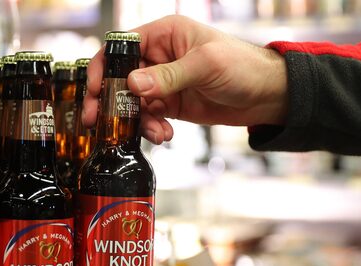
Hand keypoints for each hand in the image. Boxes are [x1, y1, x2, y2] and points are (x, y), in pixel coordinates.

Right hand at [82, 15, 288, 144]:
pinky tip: (166, 135)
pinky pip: (150, 118)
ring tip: (156, 133)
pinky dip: (152, 129)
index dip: (103, 67)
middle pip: (120, 78)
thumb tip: (133, 84)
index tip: (93, 90)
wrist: (267, 95)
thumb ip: (168, 76)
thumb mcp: (205, 66)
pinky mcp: (171, 104)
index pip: (122, 47)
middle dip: (110, 102)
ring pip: (134, 103)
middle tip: (97, 121)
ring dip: (137, 121)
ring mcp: (164, 83)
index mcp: (164, 35)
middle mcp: (159, 57)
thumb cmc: (243, 66)